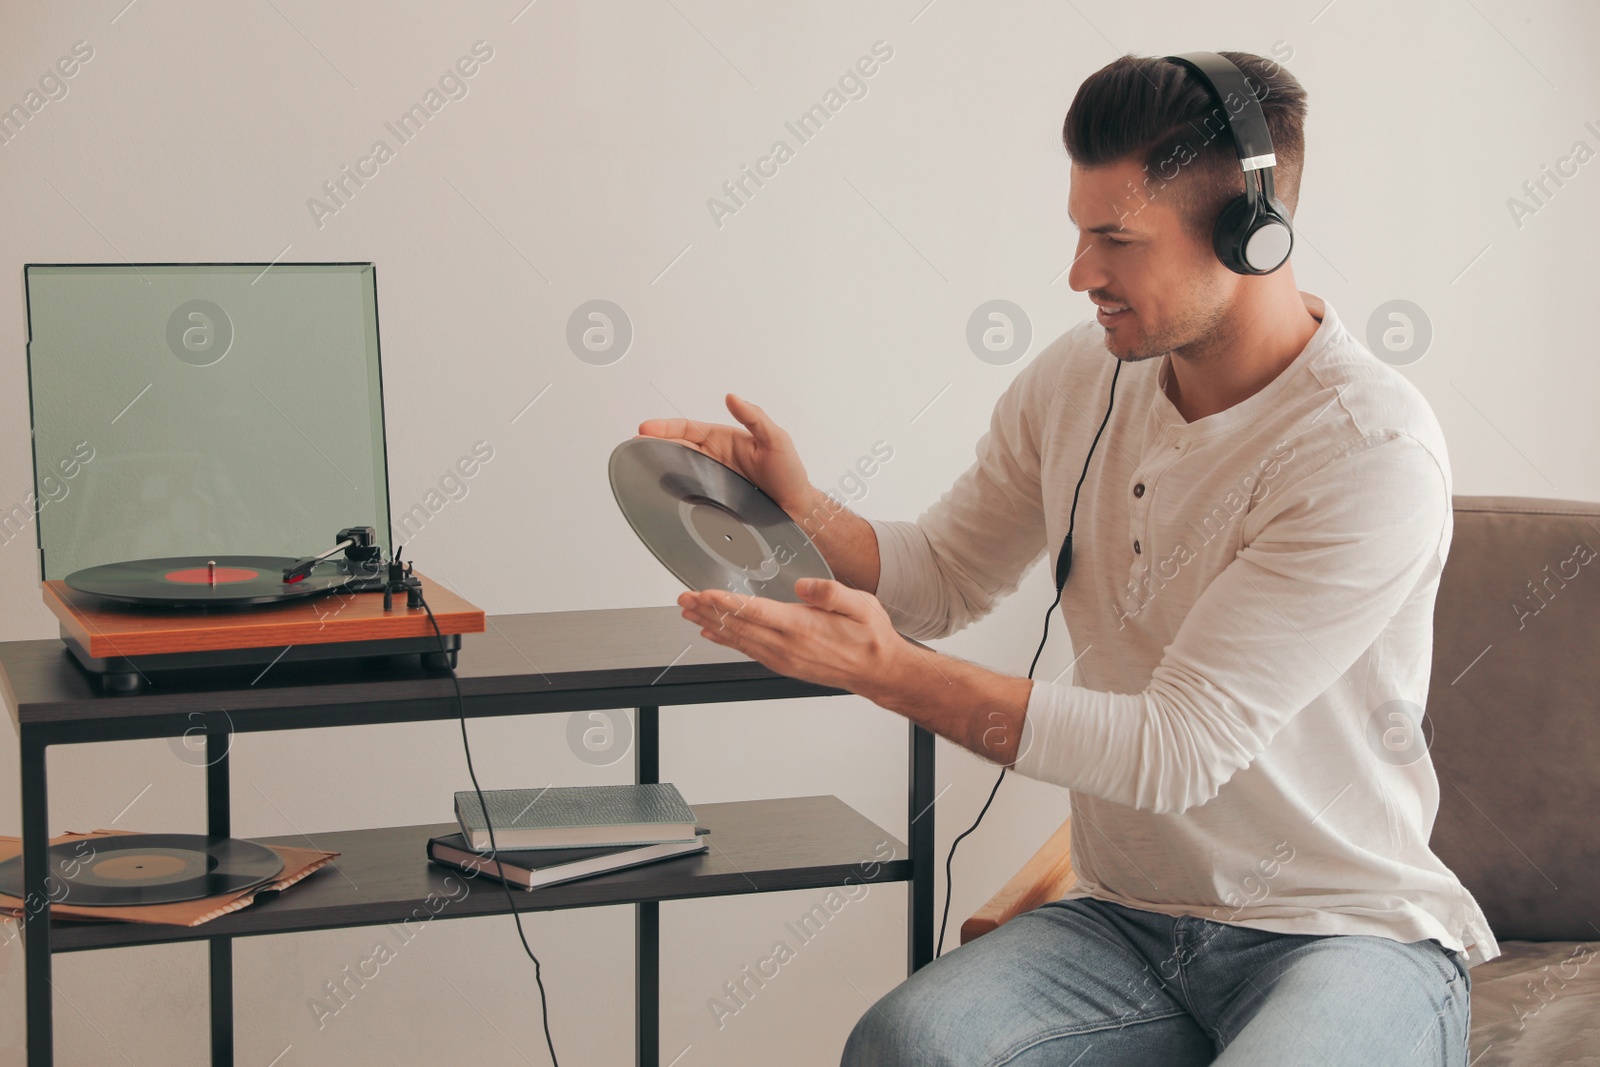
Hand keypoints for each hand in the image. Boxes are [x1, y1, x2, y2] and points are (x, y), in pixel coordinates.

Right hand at [637, 393, 814, 513]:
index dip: (667, 428)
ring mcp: (713, 479)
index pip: (689, 429)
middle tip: (635, 446)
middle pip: (678, 448)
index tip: (646, 428)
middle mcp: (715, 458)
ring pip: (680, 470)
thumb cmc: (789, 473)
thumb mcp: (776, 439)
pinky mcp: (715, 498)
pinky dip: (675, 490)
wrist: (796, 509)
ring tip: (643, 465)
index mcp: (724, 440)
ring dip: (662, 466)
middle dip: (655, 445)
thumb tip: (732, 397)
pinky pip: (690, 492)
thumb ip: (754, 418)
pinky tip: (664, 490)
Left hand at [677, 577, 906, 701]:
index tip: (703, 594)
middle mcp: (787, 646)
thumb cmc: (871, 637)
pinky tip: (713, 633)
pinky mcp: (783, 664)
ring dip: (711, 624)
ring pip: (739, 640)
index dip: (726, 603)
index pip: (755, 613)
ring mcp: (783, 658)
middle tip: (683, 598)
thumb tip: (803, 586)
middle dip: (707, 611)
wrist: (878, 672)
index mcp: (802, 627)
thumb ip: (831, 593)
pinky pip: (747, 651)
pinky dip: (726, 641)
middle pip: (738, 627)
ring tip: (690, 612)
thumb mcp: (861, 605)